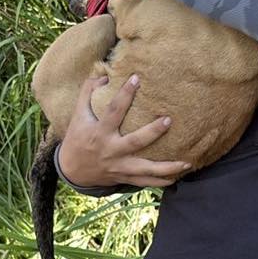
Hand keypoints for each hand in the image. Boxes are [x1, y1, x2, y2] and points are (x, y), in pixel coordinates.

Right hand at [57, 74, 190, 188]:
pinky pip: (144, 182)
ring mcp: (119, 166)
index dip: (124, 94)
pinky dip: (160, 182)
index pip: (113, 111)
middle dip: (153, 132)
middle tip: (168, 120)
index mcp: (100, 132)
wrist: (71, 170)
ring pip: (145, 169)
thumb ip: (87, 92)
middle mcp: (111, 150)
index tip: (136, 78)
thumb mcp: (77, 114)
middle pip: (135, 142)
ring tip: (186, 162)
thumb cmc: (77, 138)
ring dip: (166, 167)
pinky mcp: (123, 177)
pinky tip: (176, 179)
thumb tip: (104, 75)